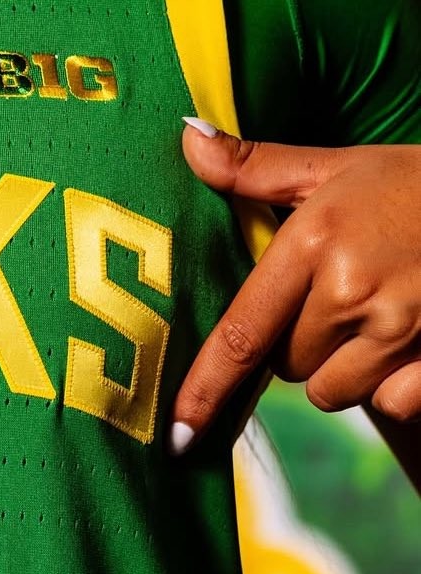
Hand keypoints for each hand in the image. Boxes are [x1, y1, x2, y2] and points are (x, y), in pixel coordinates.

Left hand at [168, 120, 420, 454]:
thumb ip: (259, 168)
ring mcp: (401, 328)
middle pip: (284, 366)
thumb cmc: (416, 183)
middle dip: (299, 345)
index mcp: (315, 241)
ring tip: (376, 317)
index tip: (176, 435)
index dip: (204, 391)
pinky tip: (411, 343)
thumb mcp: (340, 167)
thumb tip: (187, 138)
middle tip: (340, 299)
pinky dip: (394, 387)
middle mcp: (352, 288)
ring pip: (332, 391)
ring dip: (343, 370)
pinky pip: (389, 404)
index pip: (240, 335)